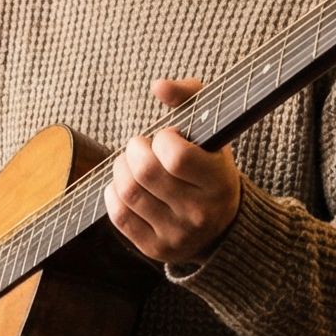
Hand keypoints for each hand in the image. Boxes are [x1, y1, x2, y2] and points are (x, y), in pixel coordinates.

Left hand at [105, 78, 240, 266]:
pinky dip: (114, 193)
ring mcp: (177, 234)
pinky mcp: (156, 249)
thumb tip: (158, 85)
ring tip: (131, 163)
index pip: (176, 157)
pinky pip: (120, 215)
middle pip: (146, 173)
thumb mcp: (212, 130)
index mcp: (219, 182)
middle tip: (140, 147)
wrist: (222, 227)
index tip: (166, 138)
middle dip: (134, 150)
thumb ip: (190, 97)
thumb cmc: (210, 166)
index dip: (162, 139)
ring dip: (121, 169)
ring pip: (129, 192)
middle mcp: (200, 212)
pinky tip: (125, 184)